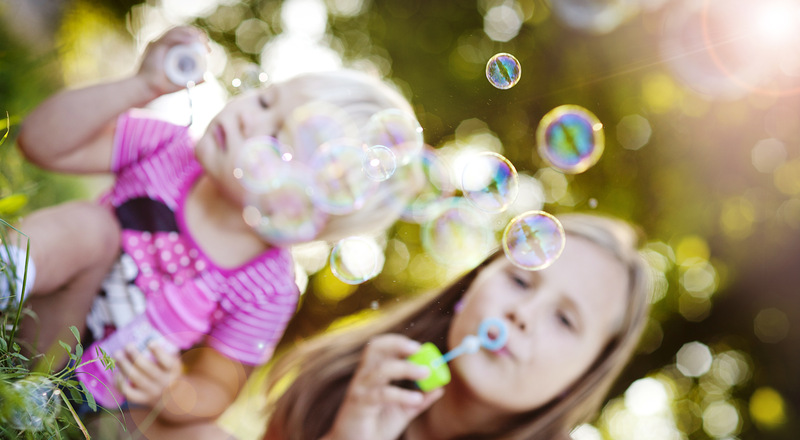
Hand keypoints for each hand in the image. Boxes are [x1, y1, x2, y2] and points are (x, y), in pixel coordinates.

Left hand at [115, 342, 182, 407]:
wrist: (170, 395)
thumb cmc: (168, 371)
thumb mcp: (173, 361)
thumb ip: (166, 349)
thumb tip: (149, 332)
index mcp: (173, 370)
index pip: (167, 362)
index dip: (158, 352)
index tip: (150, 342)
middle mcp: (163, 381)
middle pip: (148, 369)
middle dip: (135, 355)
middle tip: (128, 345)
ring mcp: (152, 391)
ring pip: (135, 378)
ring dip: (124, 365)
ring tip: (117, 354)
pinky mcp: (141, 398)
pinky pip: (128, 391)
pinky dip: (120, 382)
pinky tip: (117, 372)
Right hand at [137, 26, 208, 96]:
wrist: (146, 89)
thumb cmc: (161, 86)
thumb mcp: (181, 82)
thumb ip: (193, 80)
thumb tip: (206, 77)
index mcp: (168, 49)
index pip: (183, 37)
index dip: (197, 39)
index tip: (207, 49)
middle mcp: (163, 44)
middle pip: (181, 31)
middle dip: (195, 34)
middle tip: (206, 44)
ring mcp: (158, 43)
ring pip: (176, 32)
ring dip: (190, 34)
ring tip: (201, 40)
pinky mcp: (155, 46)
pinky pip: (169, 38)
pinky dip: (181, 37)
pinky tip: (190, 41)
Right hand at [323, 334, 443, 439]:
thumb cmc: (377, 426)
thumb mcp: (403, 411)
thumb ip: (420, 399)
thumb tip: (439, 388)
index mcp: (372, 373)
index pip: (381, 347)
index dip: (399, 342)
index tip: (421, 347)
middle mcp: (364, 376)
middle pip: (375, 348)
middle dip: (397, 344)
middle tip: (418, 349)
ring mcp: (360, 389)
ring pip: (381, 369)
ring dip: (405, 368)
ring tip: (425, 373)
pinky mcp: (359, 404)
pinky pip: (382, 394)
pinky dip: (401, 394)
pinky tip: (416, 399)